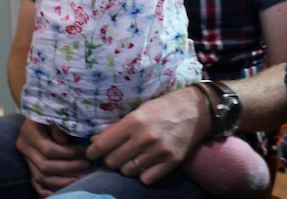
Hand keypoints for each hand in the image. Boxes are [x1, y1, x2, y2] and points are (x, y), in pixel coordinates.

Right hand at [15, 119, 93, 196]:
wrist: (38, 114)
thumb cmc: (51, 111)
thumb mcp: (55, 112)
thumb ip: (59, 125)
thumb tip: (63, 141)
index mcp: (29, 132)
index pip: (48, 150)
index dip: (68, 153)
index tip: (84, 151)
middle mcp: (24, 147)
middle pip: (45, 167)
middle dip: (69, 168)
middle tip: (88, 166)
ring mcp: (25, 159)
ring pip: (41, 178)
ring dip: (63, 181)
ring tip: (82, 178)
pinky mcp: (29, 167)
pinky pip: (36, 185)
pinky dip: (49, 190)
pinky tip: (66, 190)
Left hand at [85, 86, 207, 184]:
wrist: (195, 110)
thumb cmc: (163, 107)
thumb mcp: (138, 111)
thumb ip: (116, 128)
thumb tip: (93, 141)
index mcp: (134, 121)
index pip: (103, 145)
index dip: (93, 152)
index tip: (91, 154)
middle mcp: (144, 138)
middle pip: (113, 161)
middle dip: (110, 159)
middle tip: (115, 154)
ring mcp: (158, 151)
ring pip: (128, 171)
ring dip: (127, 166)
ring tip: (132, 157)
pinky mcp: (171, 162)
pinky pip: (146, 179)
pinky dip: (143, 174)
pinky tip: (146, 164)